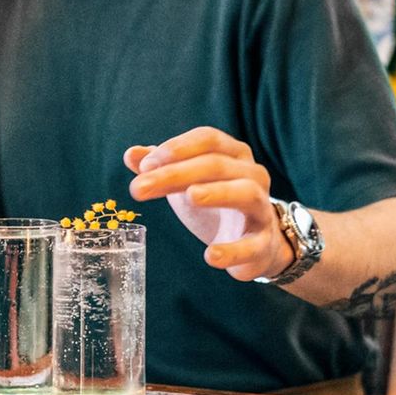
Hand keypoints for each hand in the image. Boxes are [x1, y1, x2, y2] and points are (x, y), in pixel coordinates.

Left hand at [124, 126, 293, 281]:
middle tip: (140, 187)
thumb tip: (131, 154)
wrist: (256, 243)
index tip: (145, 165)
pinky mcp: (264, 243)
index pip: (207, 139)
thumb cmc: (216, 203)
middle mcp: (252, 175)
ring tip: (189, 197)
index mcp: (233, 154)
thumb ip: (160, 167)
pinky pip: (253, 245)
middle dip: (175, 173)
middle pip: (216, 165)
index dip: (176, 148)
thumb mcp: (186, 181)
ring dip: (218, 193)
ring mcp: (262, 208)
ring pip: (246, 193)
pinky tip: (210, 255)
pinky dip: (233, 250)